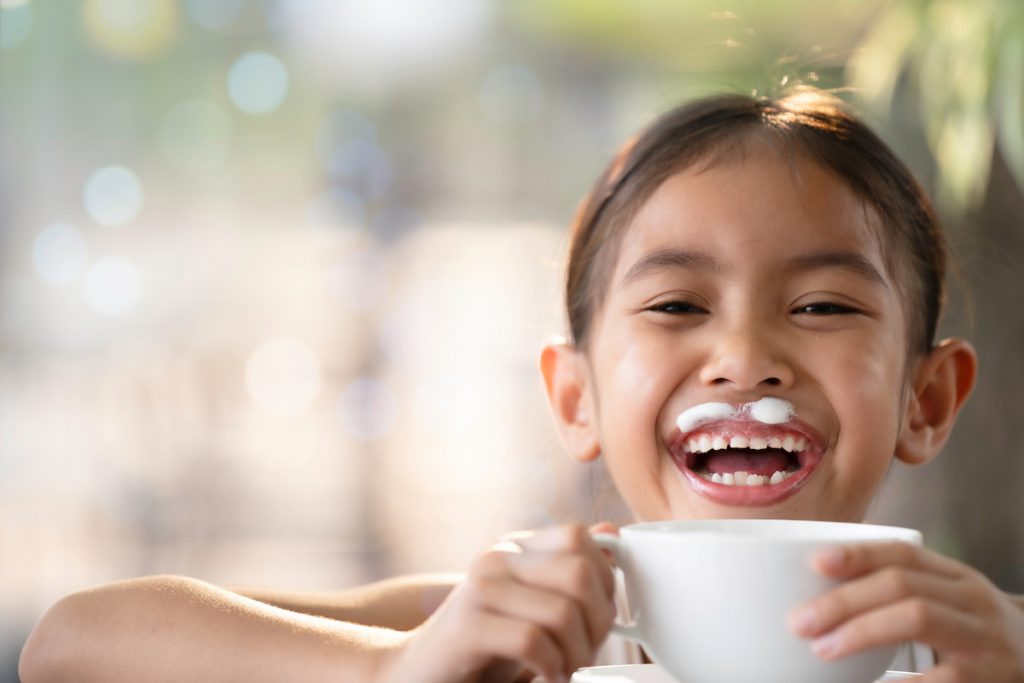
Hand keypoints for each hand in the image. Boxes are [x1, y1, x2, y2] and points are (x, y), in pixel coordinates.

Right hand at [378, 524, 617, 682]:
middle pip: (579, 574)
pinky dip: (552, 668)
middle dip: (597, 623)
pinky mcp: (467, 626)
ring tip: (565, 670)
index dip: (604, 583)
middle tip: (585, 653)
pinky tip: (547, 676)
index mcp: (516, 548)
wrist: (417, 673)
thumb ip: (567, 574)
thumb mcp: (533, 607)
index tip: (596, 621)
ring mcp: (480, 588)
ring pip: (563, 612)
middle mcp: (498, 559)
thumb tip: (612, 534)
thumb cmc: (484, 648)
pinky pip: (533, 642)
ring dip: (577, 655)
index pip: (581, 539)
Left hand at [788, 542, 1023, 681]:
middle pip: (901, 585)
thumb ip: (900, 591)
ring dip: (862, 631)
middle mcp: (972, 600)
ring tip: (823, 648)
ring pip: (918, 618)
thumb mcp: (951, 602)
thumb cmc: (976, 635)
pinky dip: (902, 682)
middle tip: (801, 621)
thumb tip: (821, 589)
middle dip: (844, 601)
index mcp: (956, 577)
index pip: (903, 553)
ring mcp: (984, 639)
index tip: (816, 563)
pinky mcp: (988, 679)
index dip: (858, 554)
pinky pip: (941, 677)